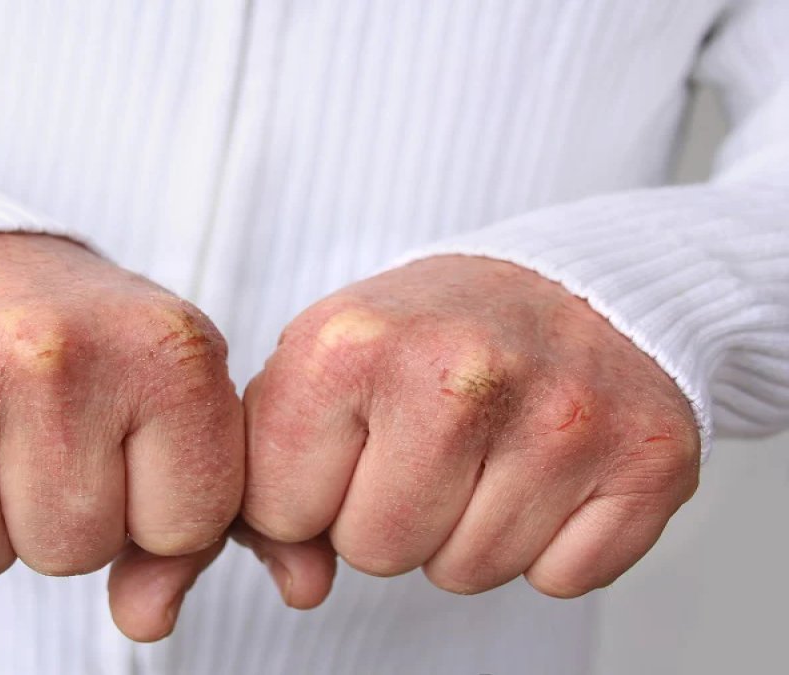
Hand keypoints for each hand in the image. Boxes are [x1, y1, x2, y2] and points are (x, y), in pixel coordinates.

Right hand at [0, 233, 243, 639]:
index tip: (116, 439)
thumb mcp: (160, 389)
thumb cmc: (58, 328)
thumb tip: (148, 621)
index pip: (184, 529)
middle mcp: (49, 355)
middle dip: (51, 510)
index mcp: (162, 348)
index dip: (147, 505)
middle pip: (71, 552)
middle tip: (26, 423)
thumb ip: (187, 514)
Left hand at [242, 255, 699, 604]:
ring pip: (466, 573)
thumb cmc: (436, 329)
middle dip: (387, 516)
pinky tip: (548, 471)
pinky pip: (560, 579)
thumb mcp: (323, 365)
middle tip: (425, 446)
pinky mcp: (647, 459)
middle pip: (375, 552)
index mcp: (352, 343)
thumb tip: (300, 588)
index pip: (280, 511)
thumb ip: (276, 479)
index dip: (306, 493)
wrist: (574, 280)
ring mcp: (562, 419)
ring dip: (466, 531)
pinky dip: (551, 544)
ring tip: (487, 452)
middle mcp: (458, 374)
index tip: (347, 443)